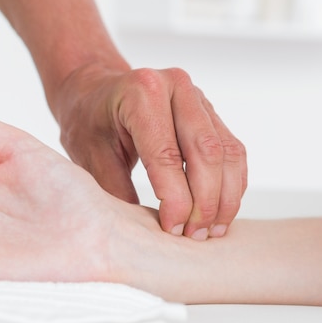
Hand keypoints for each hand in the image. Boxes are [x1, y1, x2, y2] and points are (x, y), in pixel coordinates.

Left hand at [52, 65, 247, 239]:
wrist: (95, 92)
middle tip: (194, 236)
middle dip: (205, 201)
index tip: (172, 229)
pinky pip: (232, 151)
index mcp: (141, 92)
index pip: (166, 153)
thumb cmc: (89, 122)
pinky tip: (221, 211)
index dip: (175, 198)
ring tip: (211, 230)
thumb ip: (117, 191)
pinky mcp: (211, 112)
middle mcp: (176, 87)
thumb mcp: (91, 156)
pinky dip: (231, 183)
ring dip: (225, 197)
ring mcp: (198, 97)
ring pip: (227, 152)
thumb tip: (147, 233)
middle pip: (206, 151)